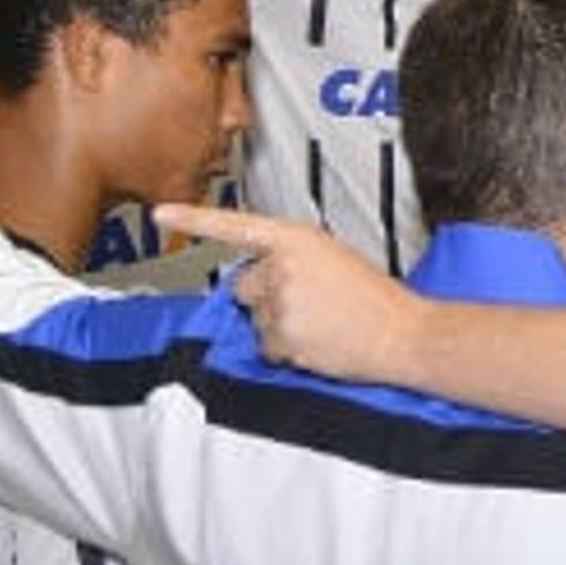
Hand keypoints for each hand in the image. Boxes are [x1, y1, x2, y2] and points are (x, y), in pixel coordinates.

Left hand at [154, 203, 421, 381]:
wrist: (405, 333)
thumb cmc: (377, 299)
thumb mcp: (334, 258)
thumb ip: (293, 260)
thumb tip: (262, 279)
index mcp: (298, 239)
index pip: (236, 225)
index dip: (194, 219)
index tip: (160, 214)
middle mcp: (284, 267)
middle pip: (244, 286)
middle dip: (267, 298)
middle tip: (309, 304)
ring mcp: (282, 303)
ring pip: (256, 320)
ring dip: (281, 326)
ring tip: (321, 324)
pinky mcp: (283, 336)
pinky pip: (267, 347)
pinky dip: (288, 350)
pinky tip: (318, 343)